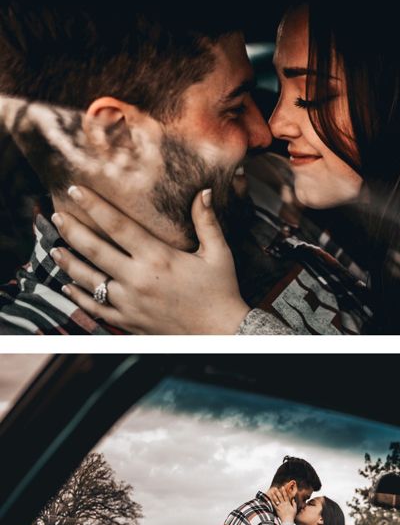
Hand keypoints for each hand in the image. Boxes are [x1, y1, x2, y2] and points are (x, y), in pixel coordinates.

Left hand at [51, 186, 249, 334]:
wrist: (220, 334)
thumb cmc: (220, 291)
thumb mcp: (218, 253)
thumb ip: (206, 220)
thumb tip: (204, 190)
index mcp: (158, 258)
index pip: (117, 225)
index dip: (93, 206)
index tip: (75, 190)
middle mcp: (138, 279)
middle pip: (94, 250)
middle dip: (72, 230)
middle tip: (56, 215)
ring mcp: (129, 302)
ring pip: (89, 279)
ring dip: (68, 262)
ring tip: (54, 248)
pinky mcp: (127, 321)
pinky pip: (95, 308)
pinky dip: (78, 295)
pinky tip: (68, 284)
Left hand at [269, 486, 297, 522]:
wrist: (287, 521)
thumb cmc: (292, 516)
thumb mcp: (295, 509)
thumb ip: (294, 504)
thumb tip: (293, 499)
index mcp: (288, 503)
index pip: (286, 496)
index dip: (284, 491)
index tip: (282, 487)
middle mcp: (283, 504)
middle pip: (280, 496)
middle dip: (277, 492)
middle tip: (275, 488)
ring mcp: (280, 506)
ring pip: (276, 500)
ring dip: (274, 495)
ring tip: (272, 492)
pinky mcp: (277, 510)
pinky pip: (274, 505)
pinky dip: (272, 501)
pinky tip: (270, 498)